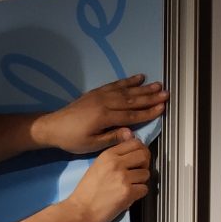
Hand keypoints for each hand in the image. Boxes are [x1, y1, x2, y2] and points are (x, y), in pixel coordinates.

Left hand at [35, 73, 166, 154]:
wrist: (54, 126)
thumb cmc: (72, 139)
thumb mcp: (92, 144)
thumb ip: (112, 138)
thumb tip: (132, 134)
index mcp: (104, 117)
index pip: (131, 115)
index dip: (148, 112)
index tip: (162, 108)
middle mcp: (105, 102)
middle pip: (132, 100)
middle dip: (151, 97)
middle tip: (166, 93)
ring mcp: (101, 95)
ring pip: (126, 90)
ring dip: (143, 88)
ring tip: (158, 84)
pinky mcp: (97, 91)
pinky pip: (116, 84)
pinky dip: (128, 81)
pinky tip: (139, 78)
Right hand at [68, 130, 151, 221]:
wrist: (81, 209)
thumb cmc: (87, 191)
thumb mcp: (98, 166)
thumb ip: (115, 158)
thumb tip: (134, 153)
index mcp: (108, 155)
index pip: (134, 143)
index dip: (141, 151)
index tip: (139, 159)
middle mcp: (116, 163)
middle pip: (144, 155)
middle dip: (145, 164)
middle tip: (139, 172)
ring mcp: (123, 177)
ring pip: (146, 174)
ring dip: (141, 181)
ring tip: (130, 187)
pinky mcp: (127, 192)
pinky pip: (144, 189)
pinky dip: (139, 194)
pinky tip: (129, 196)